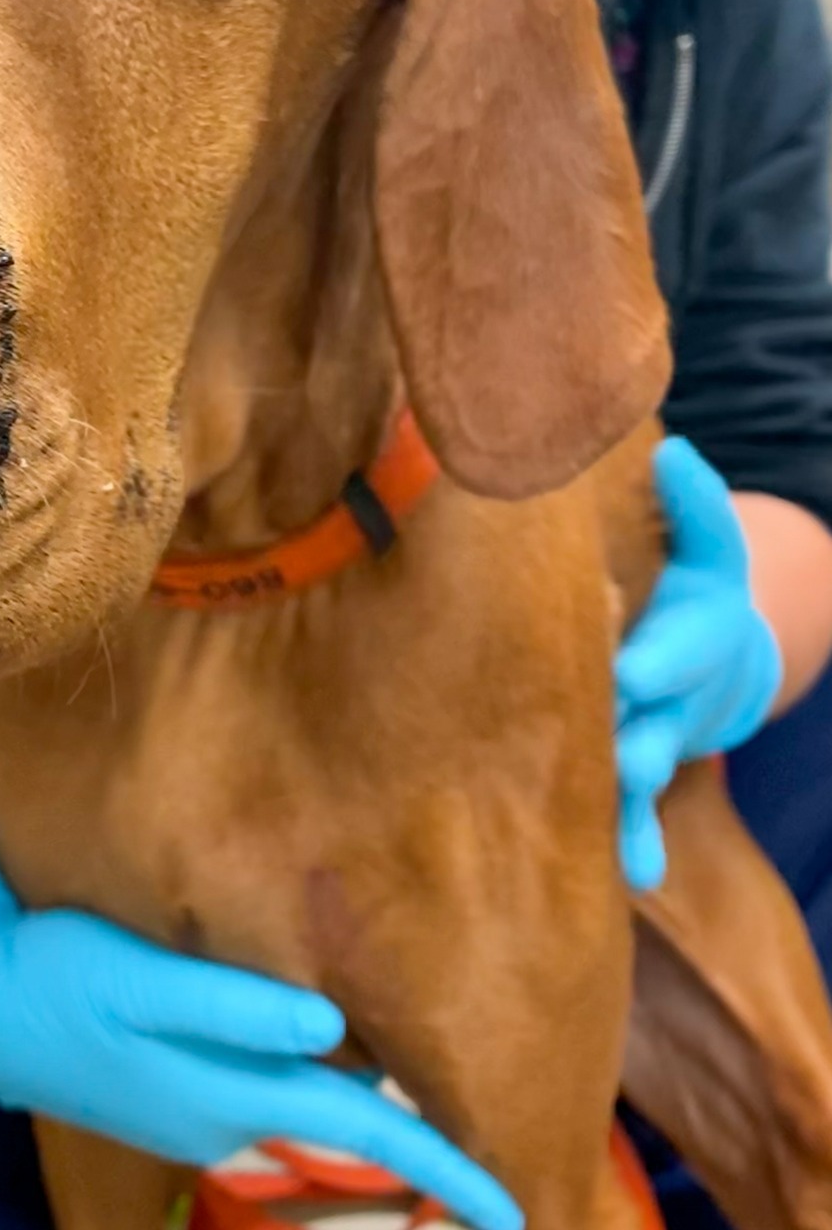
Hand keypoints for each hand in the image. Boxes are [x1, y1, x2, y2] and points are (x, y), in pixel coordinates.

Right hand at [0, 804, 521, 1229]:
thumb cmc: (54, 976)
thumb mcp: (134, 981)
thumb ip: (229, 1005)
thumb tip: (330, 1028)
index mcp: (225, 1091)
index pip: (362, 1134)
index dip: (442, 1168)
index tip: (516, 1208)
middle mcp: (223, 1113)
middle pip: (347, 1133)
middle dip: (424, 1159)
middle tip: (500, 1172)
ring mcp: (198, 1107)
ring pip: (311, 1114)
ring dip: (374, 1121)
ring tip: (441, 1116)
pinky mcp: (175, 1085)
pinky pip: (270, 1095)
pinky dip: (319, 1090)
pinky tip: (337, 1058)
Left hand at [615, 437, 782, 890]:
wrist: (712, 650)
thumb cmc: (690, 583)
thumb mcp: (706, 543)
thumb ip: (696, 504)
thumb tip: (677, 453)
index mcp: (687, 632)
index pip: (674, 648)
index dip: (655, 661)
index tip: (628, 673)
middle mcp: (674, 691)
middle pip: (657, 720)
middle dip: (638, 737)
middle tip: (617, 756)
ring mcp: (660, 736)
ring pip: (645, 772)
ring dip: (631, 802)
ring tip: (620, 843)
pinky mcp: (635, 770)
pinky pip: (636, 813)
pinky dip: (638, 844)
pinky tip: (631, 876)